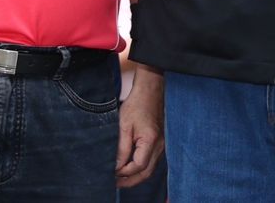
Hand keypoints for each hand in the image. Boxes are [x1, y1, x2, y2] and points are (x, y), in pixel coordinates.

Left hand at [116, 65, 164, 188]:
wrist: (150, 91)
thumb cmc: (136, 105)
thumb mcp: (124, 127)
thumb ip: (121, 149)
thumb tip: (116, 167)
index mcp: (151, 141)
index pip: (138, 166)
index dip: (124, 173)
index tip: (111, 173)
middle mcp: (160, 146)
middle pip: (146, 172)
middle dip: (130, 181)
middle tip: (115, 183)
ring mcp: (162, 145)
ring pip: (150, 169)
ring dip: (136, 176)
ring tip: (120, 178)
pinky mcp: (160, 142)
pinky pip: (152, 161)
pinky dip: (141, 167)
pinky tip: (130, 167)